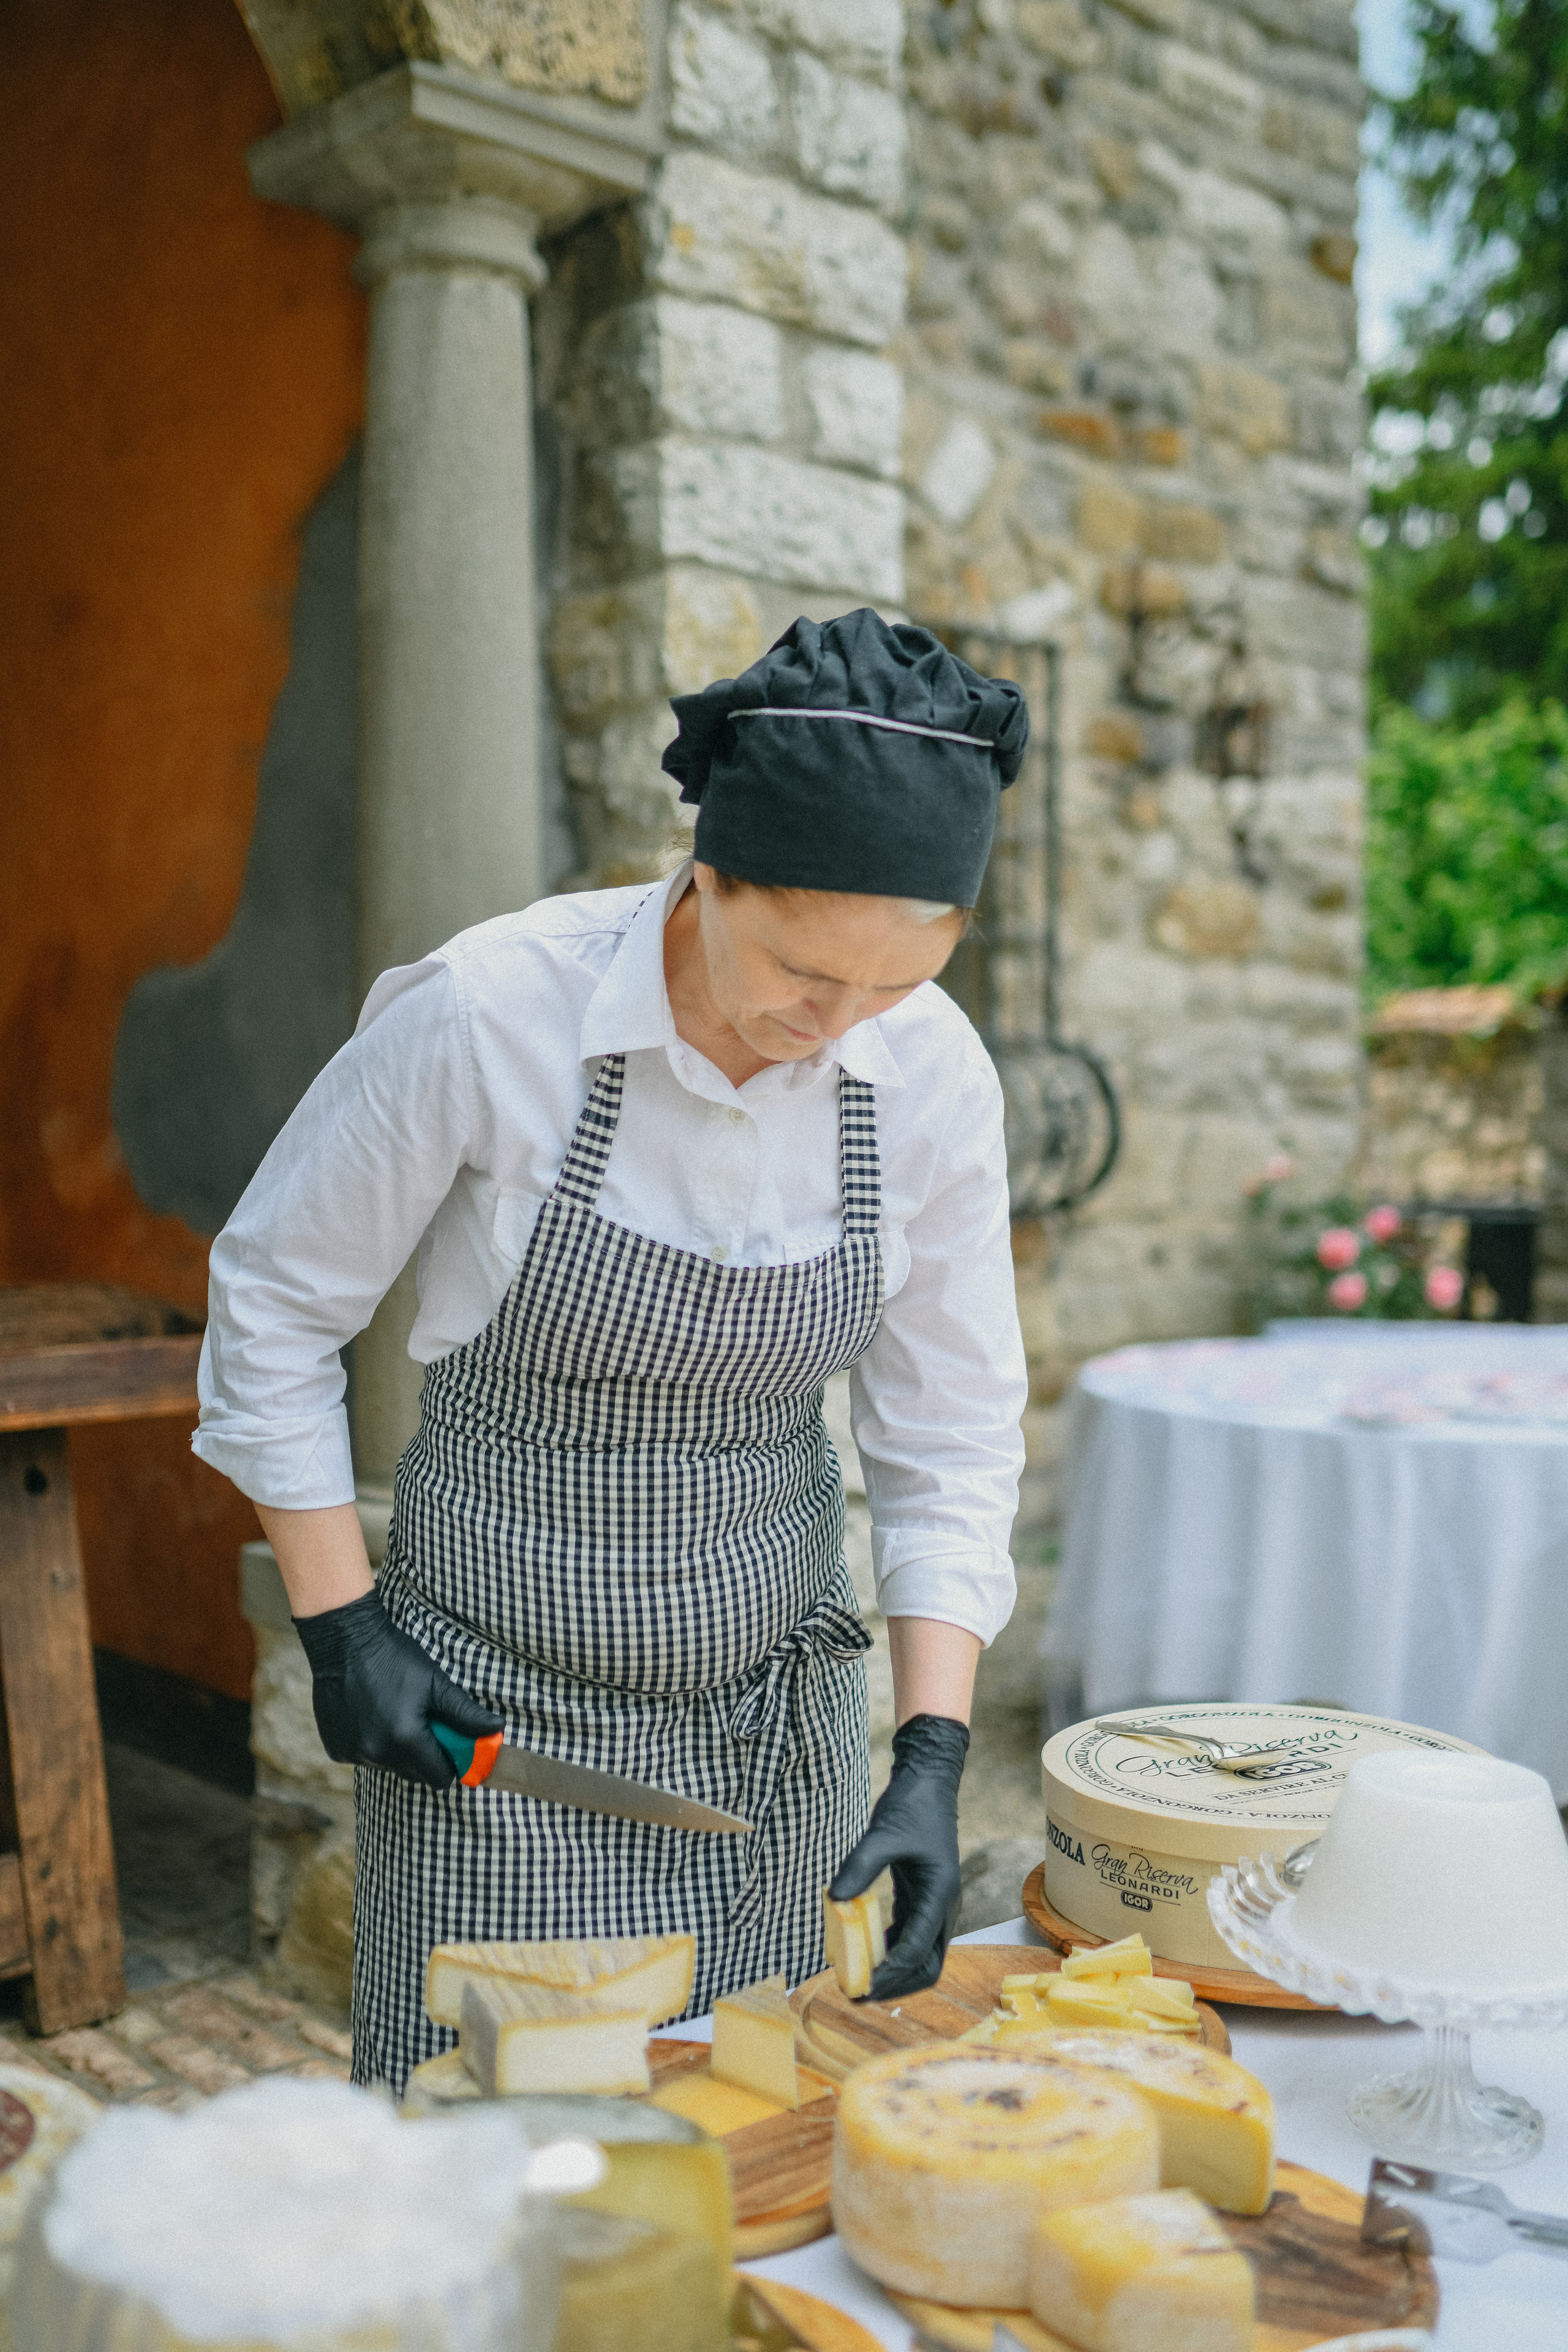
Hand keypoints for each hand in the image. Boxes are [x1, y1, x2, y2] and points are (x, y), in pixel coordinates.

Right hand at [292, 1591, 502, 1787]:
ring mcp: (352, 1752)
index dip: (450, 1763)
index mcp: (405, 1739)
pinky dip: (371, 1744)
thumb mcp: (436, 1683)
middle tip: (423, 1722)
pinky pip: (364, 1757)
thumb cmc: (395, 1657)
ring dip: (397, 1749)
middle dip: (424, 1754)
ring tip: (395, 1713)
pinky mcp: (335, 1749)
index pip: (439, 1777)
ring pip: (388, 1766)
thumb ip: (467, 1713)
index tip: (450, 1744)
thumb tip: (497, 1730)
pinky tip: (371, 1715)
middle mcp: (376, 1753)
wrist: (346, 1641)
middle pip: (414, 1774)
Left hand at [829, 1713, 968, 1998]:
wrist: (929, 1780)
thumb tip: (833, 1900)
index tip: (862, 1987)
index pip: (917, 1949)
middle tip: (859, 1992)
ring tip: (858, 1979)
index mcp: (940, 1894)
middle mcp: (943, 1905)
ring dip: (894, 1971)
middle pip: (928, 1964)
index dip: (891, 1974)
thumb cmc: (911, 1805)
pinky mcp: (923, 1896)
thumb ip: (860, 1867)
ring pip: (921, 1954)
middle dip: (897, 1984)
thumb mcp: (882, 1833)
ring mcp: (935, 1902)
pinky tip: (863, 1950)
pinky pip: (910, 1935)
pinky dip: (890, 1949)